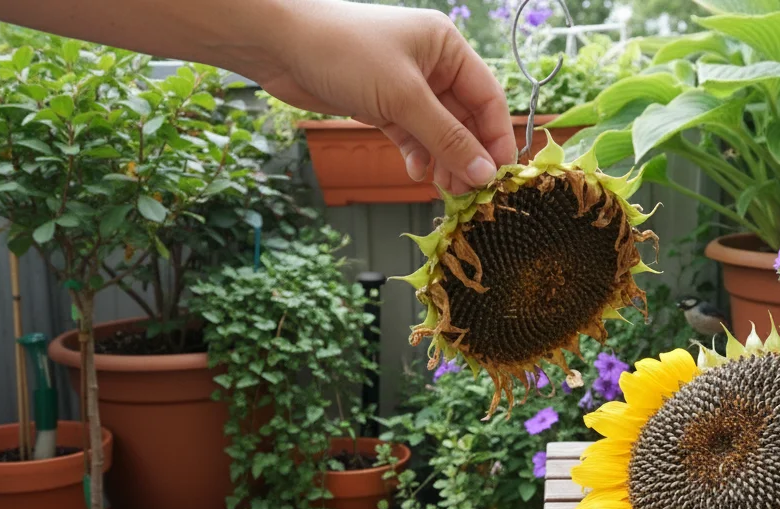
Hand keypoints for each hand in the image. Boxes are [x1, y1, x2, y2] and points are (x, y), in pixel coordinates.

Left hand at [257, 2, 515, 192]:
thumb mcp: (404, 98)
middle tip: (471, 192)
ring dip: (444, 160)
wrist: (280, 45)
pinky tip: (417, 172)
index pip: (488, 97)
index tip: (500, 175)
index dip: (496, 138)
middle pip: (465, 118)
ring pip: (438, 130)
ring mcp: (407, 85)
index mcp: (448, 48)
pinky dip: (417, 154)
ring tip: (447, 190)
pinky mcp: (383, 103)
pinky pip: (412, 134)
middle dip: (468, 154)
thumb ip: (447, 138)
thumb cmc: (345, 53)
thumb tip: (484, 172)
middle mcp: (433, 64)